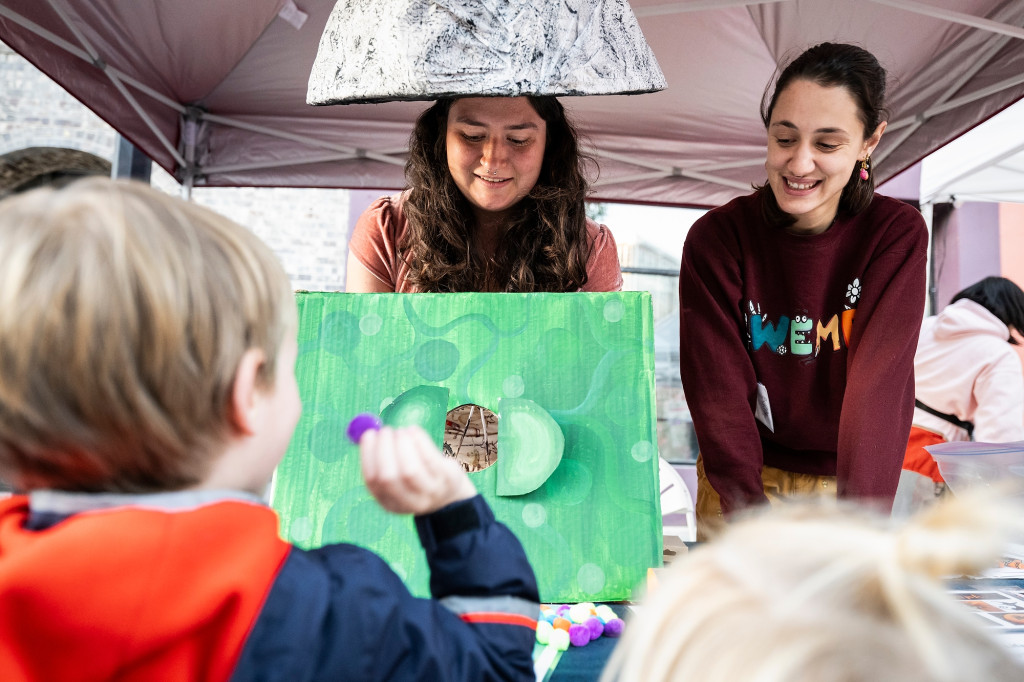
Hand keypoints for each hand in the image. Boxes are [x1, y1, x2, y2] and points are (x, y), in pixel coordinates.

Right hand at [359, 426, 476, 514]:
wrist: (450, 493)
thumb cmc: (416, 477)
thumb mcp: (397, 474)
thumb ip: (381, 456)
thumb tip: (368, 431)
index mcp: (389, 502)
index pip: (373, 481)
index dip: (368, 455)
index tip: (368, 434)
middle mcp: (409, 502)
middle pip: (390, 477)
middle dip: (385, 449)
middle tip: (385, 430)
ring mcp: (430, 492)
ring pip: (411, 470)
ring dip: (402, 444)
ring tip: (400, 431)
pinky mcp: (446, 479)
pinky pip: (430, 458)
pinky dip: (419, 440)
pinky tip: (413, 430)